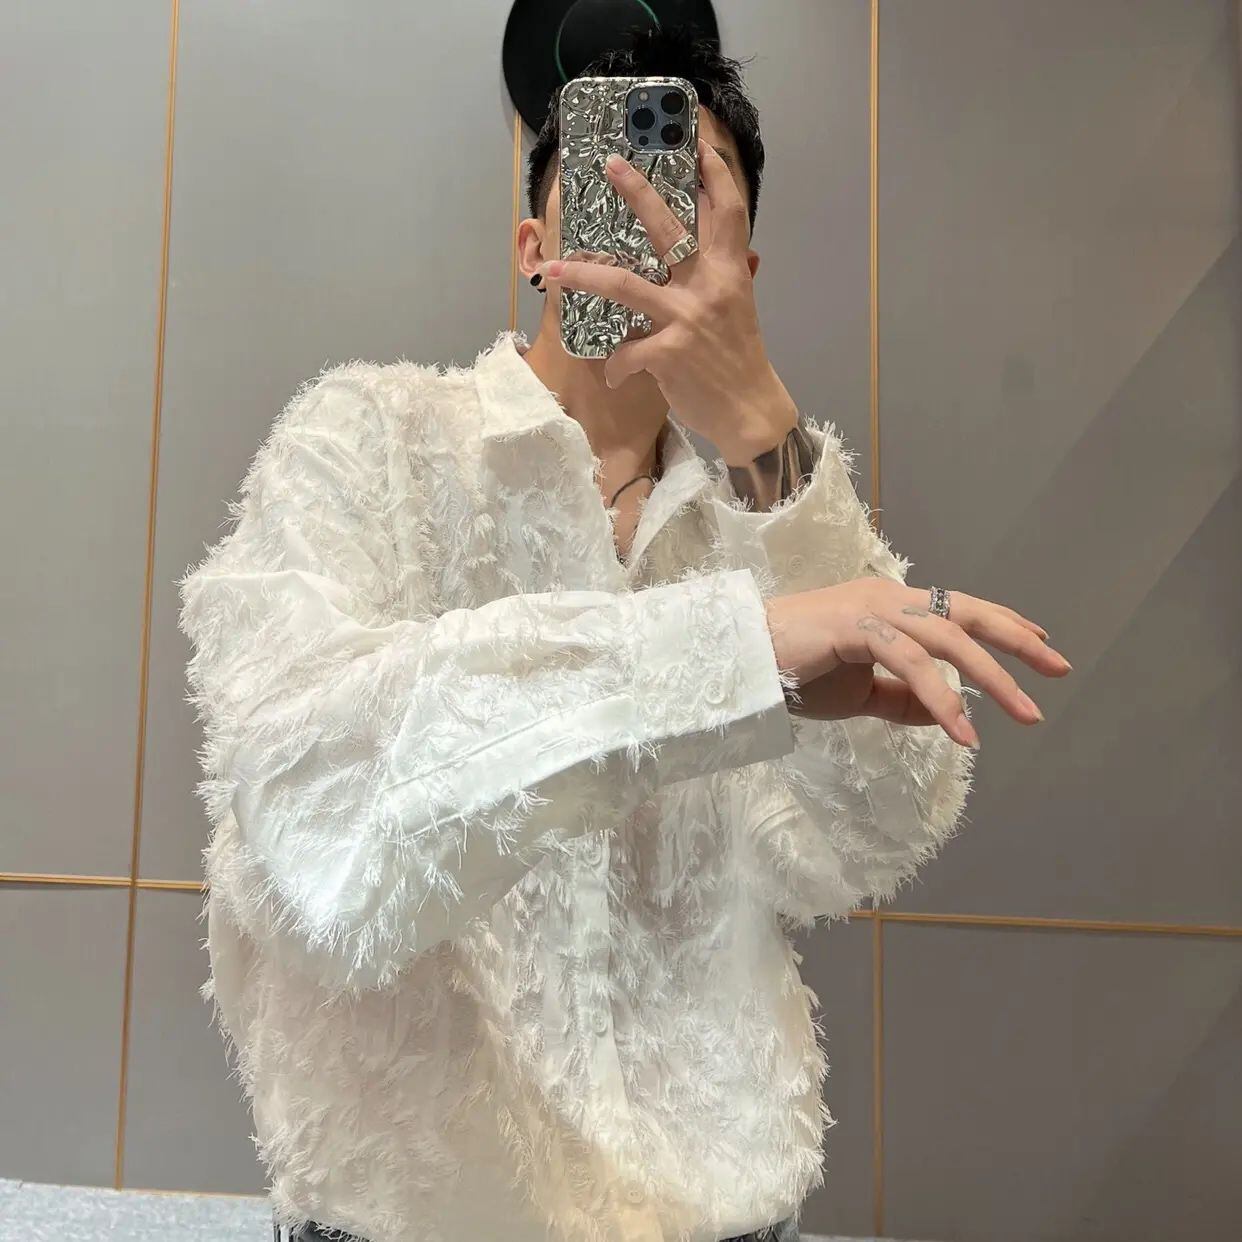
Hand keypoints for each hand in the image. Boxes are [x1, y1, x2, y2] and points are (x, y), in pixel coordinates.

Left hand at [535, 139, 797, 464]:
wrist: (750, 411)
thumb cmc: (738, 360)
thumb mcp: (736, 309)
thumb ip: (720, 278)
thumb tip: (708, 252)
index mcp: (729, 272)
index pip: (728, 211)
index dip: (716, 174)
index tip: (699, 143)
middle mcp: (708, 286)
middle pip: (668, 228)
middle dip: (638, 191)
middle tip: (611, 164)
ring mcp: (686, 318)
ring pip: (623, 284)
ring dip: (583, 274)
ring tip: (552, 267)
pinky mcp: (668, 352)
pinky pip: (626, 352)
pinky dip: (616, 366)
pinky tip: (615, 377)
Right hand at [763, 580, 1072, 747]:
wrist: (743, 661)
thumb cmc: (794, 672)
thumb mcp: (859, 693)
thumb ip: (899, 700)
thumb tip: (941, 715)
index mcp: (890, 606)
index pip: (956, 609)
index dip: (1000, 623)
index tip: (1041, 642)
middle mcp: (889, 598)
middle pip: (966, 614)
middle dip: (1017, 640)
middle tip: (1059, 670)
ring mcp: (875, 609)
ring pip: (949, 639)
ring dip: (993, 678)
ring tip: (1027, 714)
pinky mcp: (858, 628)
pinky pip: (913, 665)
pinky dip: (943, 698)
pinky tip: (963, 730)